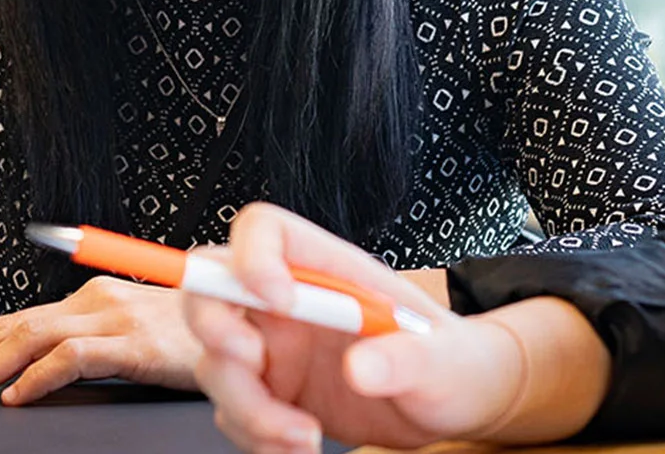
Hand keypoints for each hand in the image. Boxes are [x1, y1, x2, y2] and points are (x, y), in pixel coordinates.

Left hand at [0, 277, 200, 404]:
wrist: (251, 332)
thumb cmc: (196, 340)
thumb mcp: (136, 336)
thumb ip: (93, 344)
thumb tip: (40, 374)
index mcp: (93, 298)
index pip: (17, 321)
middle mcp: (96, 300)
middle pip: (12, 327)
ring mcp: (114, 317)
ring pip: (30, 338)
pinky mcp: (133, 341)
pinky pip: (72, 356)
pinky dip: (37, 377)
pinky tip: (15, 396)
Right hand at [184, 203, 529, 453]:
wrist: (451, 405)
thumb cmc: (450, 362)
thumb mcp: (442, 361)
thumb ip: (406, 359)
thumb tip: (363, 368)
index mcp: (328, 271)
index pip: (264, 231)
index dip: (252, 256)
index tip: (277, 300)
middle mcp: (290, 303)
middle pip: (213, 286)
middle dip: (214, 326)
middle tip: (252, 363)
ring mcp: (274, 349)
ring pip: (216, 362)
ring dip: (247, 406)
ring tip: (302, 435)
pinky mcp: (270, 393)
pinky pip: (232, 412)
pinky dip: (256, 436)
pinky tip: (301, 444)